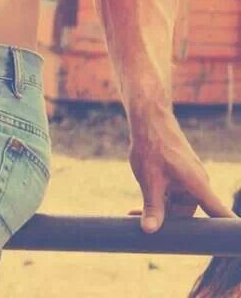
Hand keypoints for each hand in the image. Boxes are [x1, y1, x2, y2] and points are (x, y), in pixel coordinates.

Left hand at [127, 104, 234, 232]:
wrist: (149, 118)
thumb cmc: (152, 145)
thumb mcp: (150, 180)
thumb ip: (153, 207)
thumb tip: (150, 231)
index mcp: (198, 184)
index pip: (219, 213)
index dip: (225, 230)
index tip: (228, 245)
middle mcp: (198, 182)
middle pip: (190, 213)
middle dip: (168, 221)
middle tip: (145, 227)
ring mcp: (189, 178)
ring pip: (177, 204)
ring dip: (160, 210)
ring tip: (134, 212)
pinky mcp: (180, 175)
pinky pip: (173, 194)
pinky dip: (159, 198)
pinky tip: (139, 205)